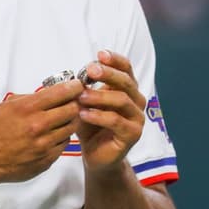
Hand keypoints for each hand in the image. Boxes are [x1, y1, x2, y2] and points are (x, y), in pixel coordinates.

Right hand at [0, 79, 83, 184]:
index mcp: (27, 109)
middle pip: (73, 109)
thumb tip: (50, 92)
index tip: (76, 85)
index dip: (73, 86)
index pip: (61, 92)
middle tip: (71, 102)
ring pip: (72, 127)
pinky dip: (61, 137)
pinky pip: (64, 143)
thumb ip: (30, 98)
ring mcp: (45, 143)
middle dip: (74, 104)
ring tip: (60, 120)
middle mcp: (38, 125)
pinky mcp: (48, 158)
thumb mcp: (7, 106)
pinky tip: (51, 135)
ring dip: (69, 121)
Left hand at [75, 50, 145, 174]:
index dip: (115, 60)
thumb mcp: (84, 103)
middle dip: (108, 73)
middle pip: (126, 82)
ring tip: (81, 97)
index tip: (99, 54)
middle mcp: (135, 101)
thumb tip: (72, 77)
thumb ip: (82, 89)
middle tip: (90, 70)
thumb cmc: (90, 125)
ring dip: (100, 96)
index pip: (126, 69)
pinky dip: (99, 116)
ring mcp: (136, 118)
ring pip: (122, 101)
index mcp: (126, 90)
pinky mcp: (132, 134)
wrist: (95, 154)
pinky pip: (117, 121)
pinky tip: (83, 114)